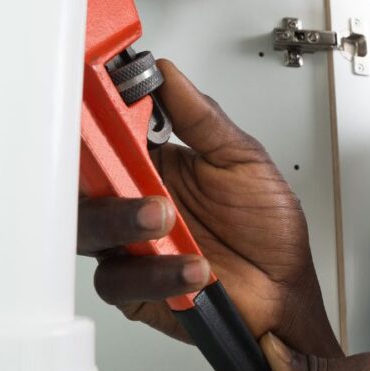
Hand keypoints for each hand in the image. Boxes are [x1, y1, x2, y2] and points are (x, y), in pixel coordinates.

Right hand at [77, 60, 340, 357]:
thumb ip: (201, 118)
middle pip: (86, 180)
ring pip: (89, 230)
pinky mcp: (134, 288)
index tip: (105, 99)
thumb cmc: (268, 231)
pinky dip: (155, 273)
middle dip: (99, 169)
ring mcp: (131, 245)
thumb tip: (167, 74)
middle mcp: (134, 201)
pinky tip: (192, 266)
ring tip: (164, 218)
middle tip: (128, 165)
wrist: (283, 295)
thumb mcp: (242, 159)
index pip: (111, 133)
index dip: (99, 114)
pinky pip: (120, 279)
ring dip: (122, 221)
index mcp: (155, 163)